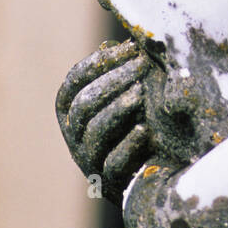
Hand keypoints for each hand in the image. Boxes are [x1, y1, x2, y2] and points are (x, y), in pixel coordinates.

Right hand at [56, 39, 155, 205]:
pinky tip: (144, 129)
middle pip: (84, 104)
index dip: (97, 63)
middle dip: (113, 80)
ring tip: (141, 92)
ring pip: (94, 132)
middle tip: (142, 64)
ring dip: (118, 108)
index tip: (129, 47)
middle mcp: (74, 136)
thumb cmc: (138, 122)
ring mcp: (90, 160)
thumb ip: (118, 72)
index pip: (73, 82)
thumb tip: (112, 44)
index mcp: (72, 112)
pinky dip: (128, 145)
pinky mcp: (110, 183)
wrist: (155, 172)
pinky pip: (113, 164)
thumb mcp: (126, 95)